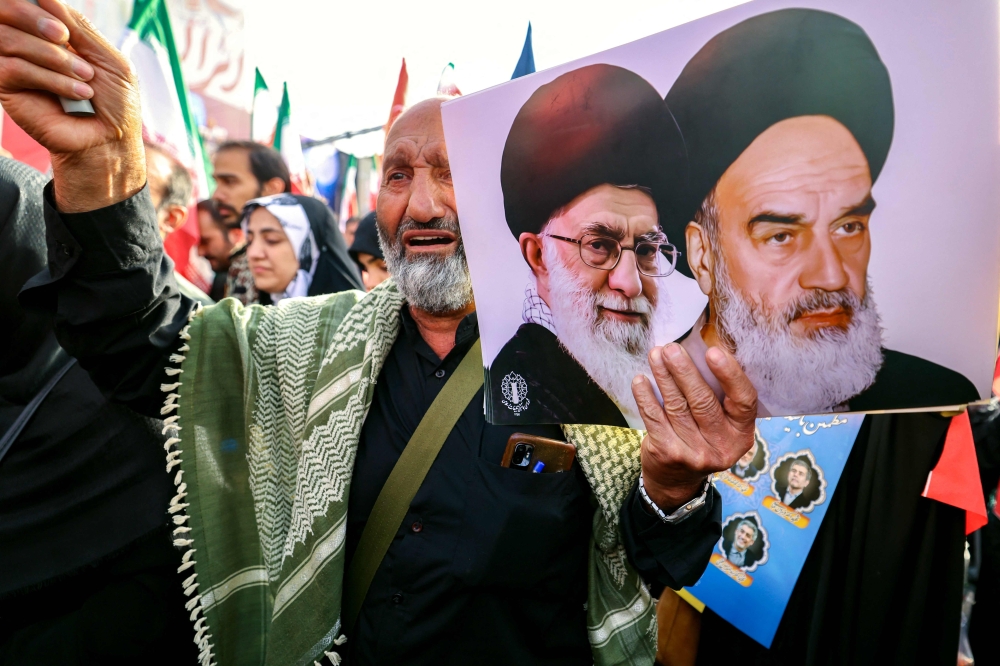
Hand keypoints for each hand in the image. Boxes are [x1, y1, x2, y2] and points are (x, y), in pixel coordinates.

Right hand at [0, 0, 143, 210]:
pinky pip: (13, 68)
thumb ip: (78, 26)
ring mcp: (16, 66)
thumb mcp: (108, 58)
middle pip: (7, 13)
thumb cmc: (115, 102)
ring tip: (85, 78)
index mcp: (52, 33)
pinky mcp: (8, 90)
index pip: (26, 4)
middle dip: (35, 19)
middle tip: (64, 38)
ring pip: (10, 40)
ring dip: (53, 57)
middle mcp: (29, 45)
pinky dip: (49, 78)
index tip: (59, 21)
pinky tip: (76, 92)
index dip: (32, 4)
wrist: (111, 140)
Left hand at [632, 342, 756, 510]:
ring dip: (663, 377)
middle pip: (703, 402)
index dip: (730, 375)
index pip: (744, 401)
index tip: (713, 352)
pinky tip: (640, 380)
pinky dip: (645, 396)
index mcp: (741, 433)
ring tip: (655, 355)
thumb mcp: (721, 424)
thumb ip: (718, 396)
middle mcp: (721, 445)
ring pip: (676, 406)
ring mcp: (694, 452)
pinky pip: (654, 418)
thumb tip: (701, 349)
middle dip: (685, 371)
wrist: (677, 481)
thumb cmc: (701, 438)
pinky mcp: (668, 453)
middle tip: (671, 348)